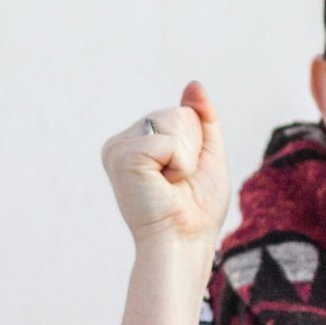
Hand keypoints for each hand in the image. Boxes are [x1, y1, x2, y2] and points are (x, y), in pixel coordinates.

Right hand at [100, 80, 230, 247]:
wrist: (185, 240)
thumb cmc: (196, 207)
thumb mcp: (207, 154)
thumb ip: (202, 119)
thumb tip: (193, 84)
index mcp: (138, 141)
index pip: (182, 113)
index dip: (196, 144)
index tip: (183, 175)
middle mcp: (122, 142)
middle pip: (178, 113)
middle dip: (192, 148)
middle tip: (177, 181)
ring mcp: (118, 148)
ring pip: (174, 121)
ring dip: (186, 156)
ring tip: (170, 183)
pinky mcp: (122, 156)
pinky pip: (169, 140)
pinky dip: (179, 163)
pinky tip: (164, 184)